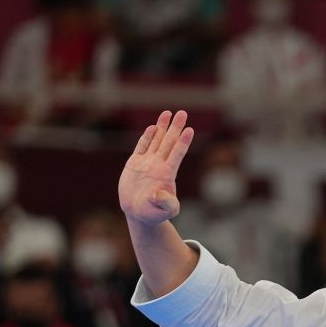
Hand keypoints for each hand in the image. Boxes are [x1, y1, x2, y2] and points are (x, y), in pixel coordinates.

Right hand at [119, 109, 194, 225]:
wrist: (138, 213)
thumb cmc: (154, 213)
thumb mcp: (164, 212)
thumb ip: (167, 204)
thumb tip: (159, 194)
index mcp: (167, 174)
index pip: (177, 154)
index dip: (183, 142)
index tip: (190, 130)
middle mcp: (159, 165)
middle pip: (169, 142)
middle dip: (175, 127)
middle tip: (183, 113)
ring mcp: (147, 162)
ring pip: (156, 140)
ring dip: (162, 127)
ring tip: (168, 113)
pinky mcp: (135, 163)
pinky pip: (142, 146)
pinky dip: (147, 137)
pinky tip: (152, 127)